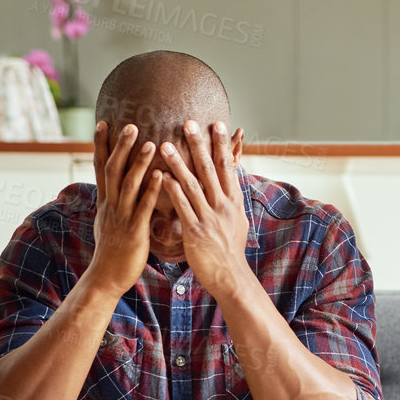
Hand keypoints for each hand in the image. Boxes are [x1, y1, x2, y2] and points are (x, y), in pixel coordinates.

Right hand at [85, 121, 161, 298]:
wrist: (107, 277)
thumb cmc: (112, 250)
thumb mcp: (107, 221)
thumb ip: (112, 203)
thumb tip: (112, 189)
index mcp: (105, 201)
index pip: (100, 167)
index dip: (100, 145)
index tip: (102, 123)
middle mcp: (110, 205)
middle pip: (112, 169)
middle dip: (120, 146)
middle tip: (130, 124)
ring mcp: (121, 217)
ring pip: (128, 184)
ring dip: (139, 163)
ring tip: (150, 143)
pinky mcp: (134, 230)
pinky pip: (143, 206)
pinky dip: (152, 189)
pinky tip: (161, 175)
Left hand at [158, 119, 250, 298]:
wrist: (230, 276)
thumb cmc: (230, 249)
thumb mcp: (237, 220)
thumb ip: (231, 198)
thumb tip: (231, 181)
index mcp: (234, 200)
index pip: (228, 166)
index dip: (222, 144)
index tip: (215, 123)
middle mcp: (223, 205)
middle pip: (210, 169)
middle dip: (200, 145)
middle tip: (189, 123)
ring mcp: (210, 217)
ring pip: (193, 184)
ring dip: (179, 163)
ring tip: (165, 144)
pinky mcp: (195, 231)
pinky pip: (182, 207)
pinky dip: (172, 190)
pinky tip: (161, 177)